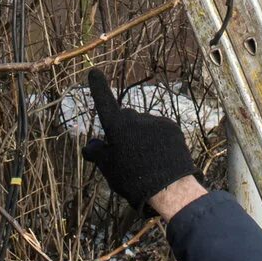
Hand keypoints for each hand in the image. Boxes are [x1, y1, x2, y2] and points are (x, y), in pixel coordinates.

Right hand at [81, 71, 198, 210]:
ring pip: (143, 125)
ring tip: (145, 159)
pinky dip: (157, 138)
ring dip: (141, 135)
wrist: (169, 188)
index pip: (104, 102)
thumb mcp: (108, 168)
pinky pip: (160, 129)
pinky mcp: (172, 127)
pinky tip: (159, 156)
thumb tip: (89, 144)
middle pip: (125, 118)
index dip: (98, 87)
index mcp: (117, 126)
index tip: (94, 72)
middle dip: (124, 130)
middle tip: (125, 153)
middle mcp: (136, 118)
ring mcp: (156, 121)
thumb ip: (96, 153)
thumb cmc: (131, 179)